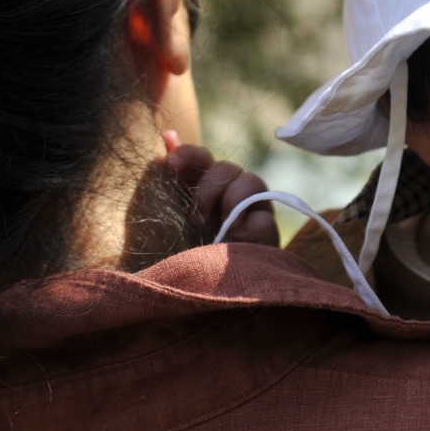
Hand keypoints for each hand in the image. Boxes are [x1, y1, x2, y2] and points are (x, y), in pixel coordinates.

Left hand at [163, 131, 276, 245]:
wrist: (196, 296)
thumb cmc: (175, 255)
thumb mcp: (163, 214)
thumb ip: (166, 177)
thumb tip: (167, 133)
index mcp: (199, 190)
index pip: (200, 158)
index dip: (190, 154)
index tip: (172, 164)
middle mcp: (225, 197)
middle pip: (226, 167)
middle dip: (209, 186)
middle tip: (196, 216)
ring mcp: (248, 214)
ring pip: (251, 181)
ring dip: (231, 199)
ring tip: (217, 227)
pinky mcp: (266, 236)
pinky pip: (264, 216)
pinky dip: (248, 227)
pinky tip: (234, 240)